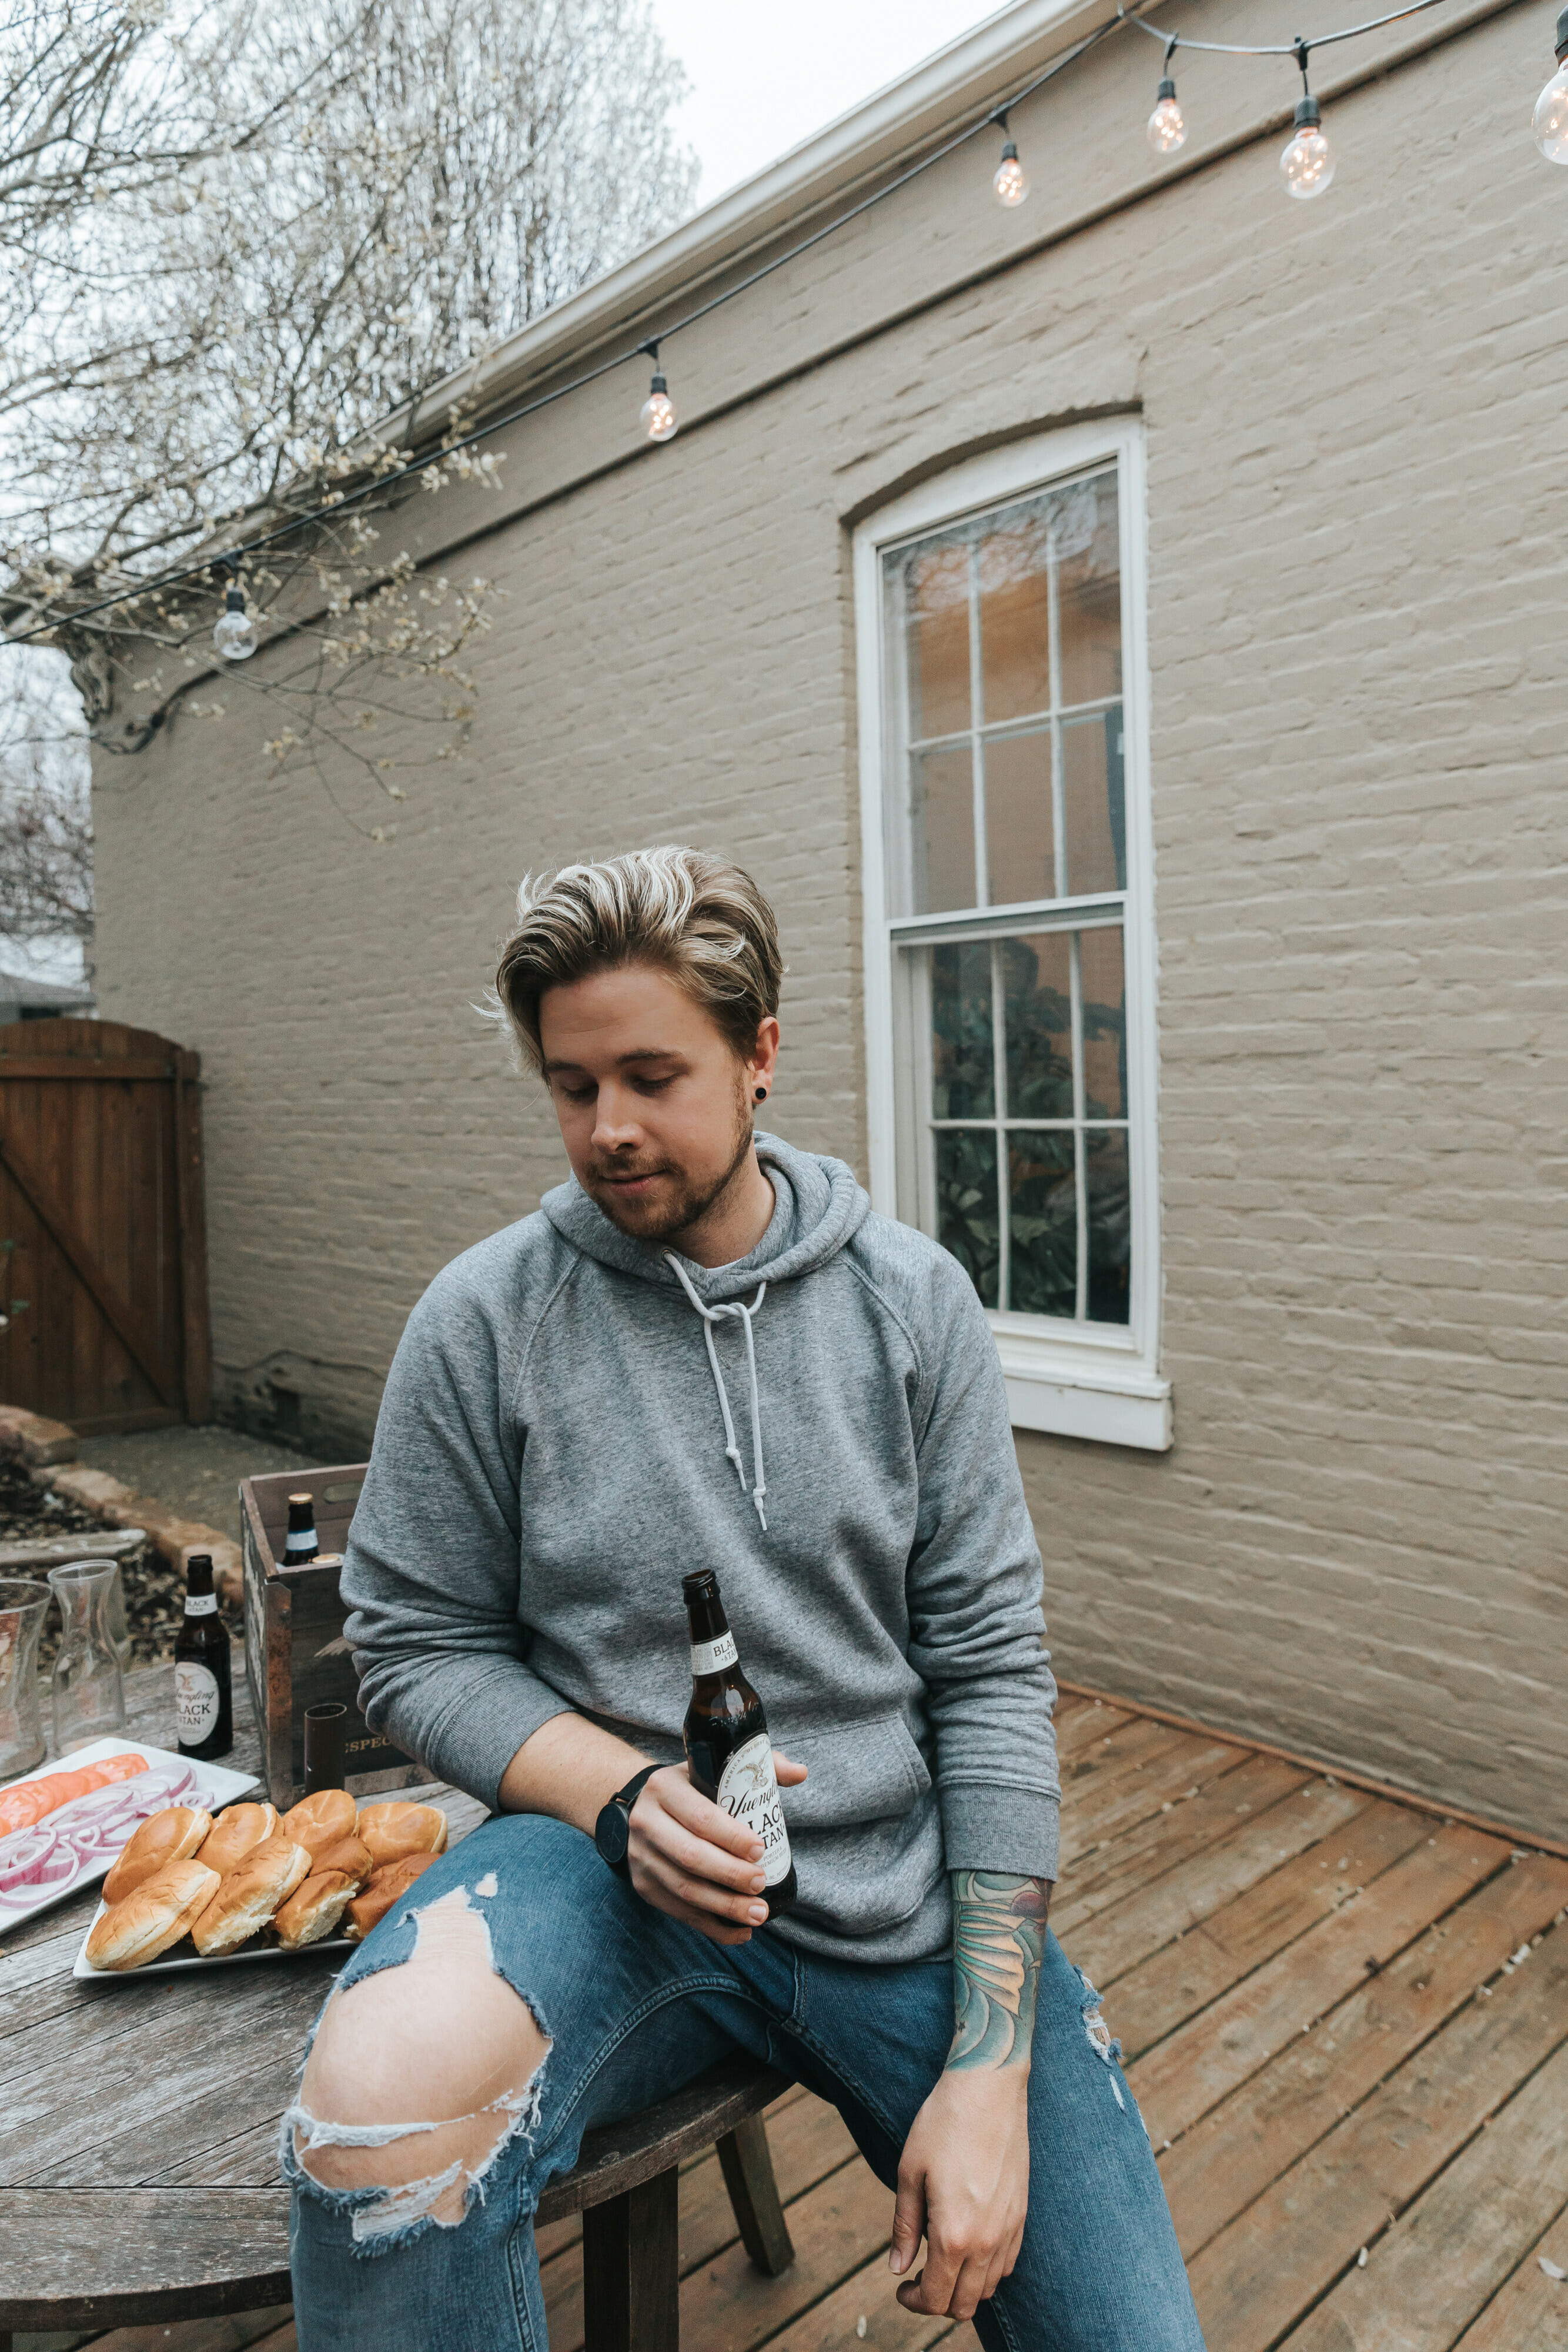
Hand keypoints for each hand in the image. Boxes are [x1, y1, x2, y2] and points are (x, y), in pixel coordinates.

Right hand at [625, 1754, 805, 1945]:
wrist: (640, 1805)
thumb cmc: (691, 1788)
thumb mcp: (716, 1768)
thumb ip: (759, 1767)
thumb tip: (801, 1773)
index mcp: (664, 1788)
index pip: (700, 1816)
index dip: (732, 1837)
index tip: (761, 1850)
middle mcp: (646, 1822)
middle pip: (691, 1856)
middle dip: (731, 1875)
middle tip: (761, 1884)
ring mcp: (641, 1857)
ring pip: (684, 1889)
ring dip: (724, 1907)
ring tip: (758, 1914)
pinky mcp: (644, 1885)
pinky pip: (679, 1912)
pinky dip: (712, 1926)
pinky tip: (741, 1931)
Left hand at [889, 2065, 1029, 2319]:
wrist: (988, 2087)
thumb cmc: (942, 2124)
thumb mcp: (909, 2173)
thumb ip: (904, 2227)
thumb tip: (898, 2268)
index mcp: (953, 2235)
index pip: (936, 2298)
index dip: (914, 2302)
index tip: (902, 2288)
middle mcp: (987, 2241)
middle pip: (965, 2304)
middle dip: (937, 2301)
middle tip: (918, 2279)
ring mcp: (1010, 2228)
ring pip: (989, 2288)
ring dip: (963, 2287)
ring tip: (942, 2261)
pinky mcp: (1022, 2214)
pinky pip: (1008, 2263)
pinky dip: (988, 2270)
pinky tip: (970, 2245)